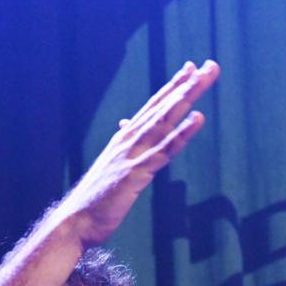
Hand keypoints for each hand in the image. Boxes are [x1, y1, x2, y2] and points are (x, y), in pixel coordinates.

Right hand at [60, 59, 219, 246]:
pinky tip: (198, 117)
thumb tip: (124, 125)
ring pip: (165, 120)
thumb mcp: (111, 166)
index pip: (153, 106)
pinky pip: (165, 149)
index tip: (191, 68)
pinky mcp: (137, 172)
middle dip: (188, 85)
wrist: (75, 221)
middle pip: (163, 106)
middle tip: (210, 65)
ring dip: (187, 98)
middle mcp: (129, 139)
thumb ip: (122, 145)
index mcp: (124, 138)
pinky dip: (182, 132)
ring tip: (205, 79)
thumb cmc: (94, 199)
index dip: (172, 86)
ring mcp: (133, 154)